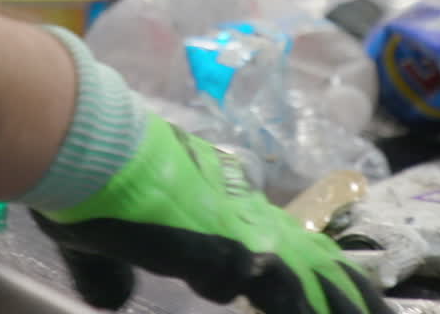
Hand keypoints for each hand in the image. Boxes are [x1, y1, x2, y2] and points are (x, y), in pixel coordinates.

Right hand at [33, 114, 389, 313]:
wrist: (88, 143)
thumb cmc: (89, 181)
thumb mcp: (100, 240)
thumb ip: (110, 272)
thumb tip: (112, 299)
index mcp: (219, 207)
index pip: (281, 243)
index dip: (313, 272)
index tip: (337, 294)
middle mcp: (242, 215)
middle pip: (315, 258)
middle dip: (351, 295)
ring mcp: (240, 231)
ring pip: (312, 277)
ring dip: (342, 306)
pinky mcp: (228, 250)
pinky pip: (279, 293)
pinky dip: (299, 309)